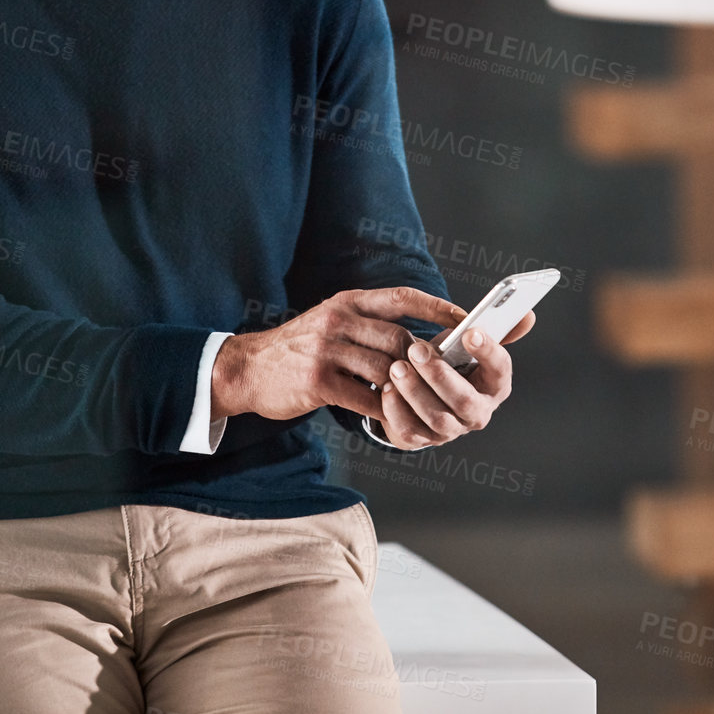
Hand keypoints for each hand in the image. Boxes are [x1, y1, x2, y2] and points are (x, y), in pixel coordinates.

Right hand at [212, 287, 466, 423]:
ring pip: (385, 369)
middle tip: (435, 379)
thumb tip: (414, 338)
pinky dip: (381, 410)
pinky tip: (386, 416)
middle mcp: (339, 319)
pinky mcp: (317, 380)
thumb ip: (367, 324)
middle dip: (421, 361)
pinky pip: (364, 397)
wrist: (247, 368)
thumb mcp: (331, 320)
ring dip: (402, 389)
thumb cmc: (298, 348)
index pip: (402, 297)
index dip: (437, 307)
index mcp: (348, 301)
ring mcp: (327, 349)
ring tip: (410, 400)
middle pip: (399, 338)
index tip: (465, 319)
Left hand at [376, 310, 534, 450]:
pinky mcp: (424, 441)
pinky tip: (387, 388)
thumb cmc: (452, 363)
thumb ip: (495, 328)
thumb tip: (528, 315)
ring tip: (397, 367)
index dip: (488, 352)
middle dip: (439, 375)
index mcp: (495, 385)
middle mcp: (478, 412)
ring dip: (415, 391)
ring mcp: (452, 430)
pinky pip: (410, 431)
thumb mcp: (468, 344)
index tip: (470, 332)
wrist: (426, 392)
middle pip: (464, 401)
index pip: (500, 369)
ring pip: (436, 418)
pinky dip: (396, 410)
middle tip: (416, 350)